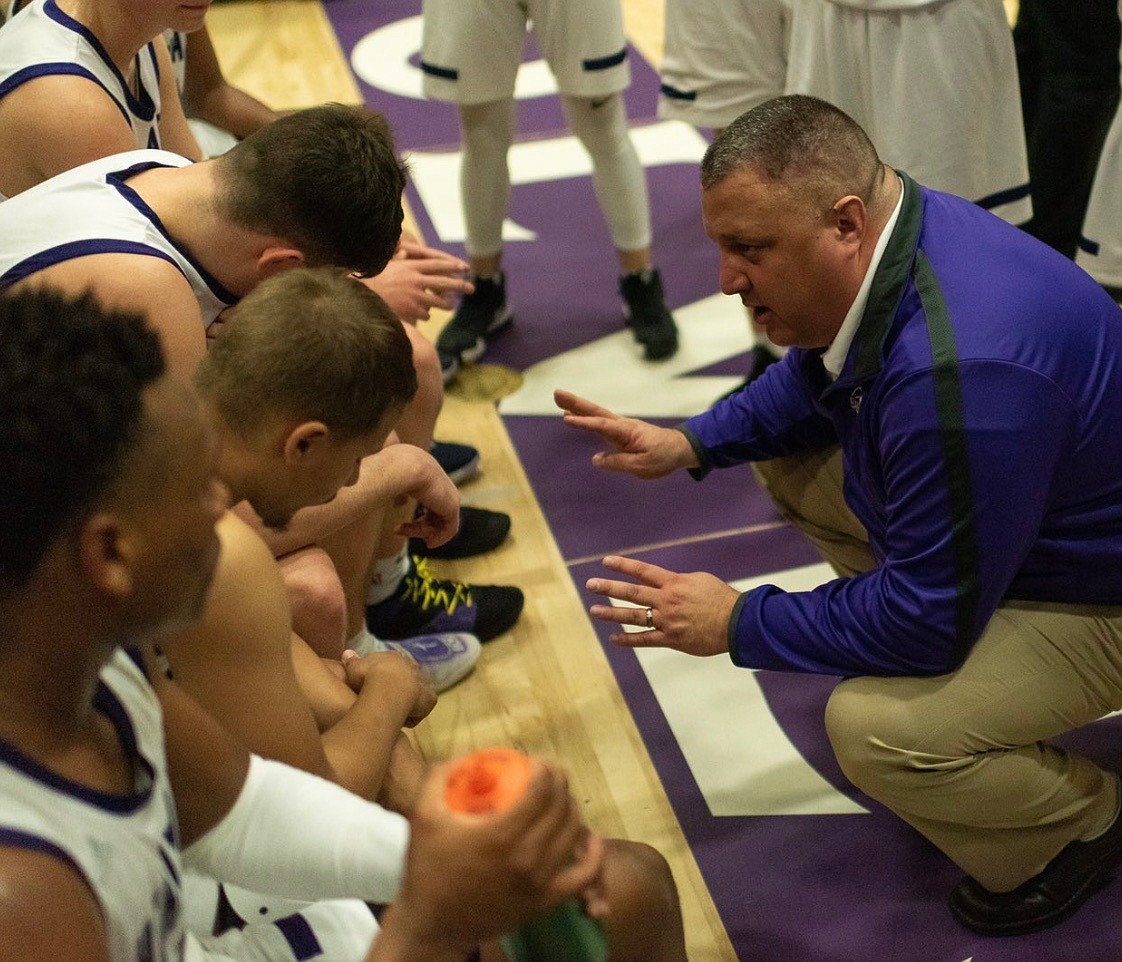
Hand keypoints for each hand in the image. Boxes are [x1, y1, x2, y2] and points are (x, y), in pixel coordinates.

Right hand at [341, 650, 437, 726]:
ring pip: (415, 693)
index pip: (390, 668)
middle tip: (385, 703)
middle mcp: (411, 666)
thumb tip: (347, 653)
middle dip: (397, 689)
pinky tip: (402, 721)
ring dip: (407, 702)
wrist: (388, 686)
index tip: (375, 690)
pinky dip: (413, 715)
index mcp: (393, 658)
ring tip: (393, 714)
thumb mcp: (354, 668)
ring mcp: (422, 682)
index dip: (383, 679)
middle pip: (405, 679)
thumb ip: (352, 662)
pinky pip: (421, 709)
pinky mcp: (429, 698)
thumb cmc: (367, 677)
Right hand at [361, 241, 472, 323]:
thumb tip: (403, 253)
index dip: (451, 266)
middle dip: (459, 285)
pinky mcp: (411, 310)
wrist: (359, 296)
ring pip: (438, 301)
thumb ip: (399, 262)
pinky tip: (423, 315)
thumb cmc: (370, 281)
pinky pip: (425, 313)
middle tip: (471, 288)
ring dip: (446, 304)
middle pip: (443, 282)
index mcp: (410, 267)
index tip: (464, 268)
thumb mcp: (385, 266)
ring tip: (451, 305)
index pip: (436, 264)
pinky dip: (425, 314)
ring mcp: (414, 296)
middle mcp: (415, 280)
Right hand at [381, 759, 603, 954]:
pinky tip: (591, 838)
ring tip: (562, 798)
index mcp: (500, 833)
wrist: (433, 924)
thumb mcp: (423, 814)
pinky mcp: (544, 901)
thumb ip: (441, 776)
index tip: (537, 760)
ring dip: (572, 807)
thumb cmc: (428, 868)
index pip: (541, 788)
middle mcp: (526, 856)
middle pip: (560, 806)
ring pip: (572, 833)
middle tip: (550, 773)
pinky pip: (581, 875)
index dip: (546, 767)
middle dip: (560, 781)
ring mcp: (538, 881)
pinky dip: (593, 855)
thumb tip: (466, 755)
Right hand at [394, 451, 459, 548]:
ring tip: (403, 531)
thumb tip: (399, 502)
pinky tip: (429, 543)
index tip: (402, 527)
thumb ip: (401, 493)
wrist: (406, 466)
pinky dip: (440, 539)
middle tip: (399, 530)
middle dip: (418, 527)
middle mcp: (444, 487)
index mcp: (432, 479)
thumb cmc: (395, 470)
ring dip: (421, 532)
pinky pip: (450, 530)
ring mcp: (450, 497)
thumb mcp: (397, 482)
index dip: (419, 519)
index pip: (430, 504)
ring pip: (439, 524)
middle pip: (435, 515)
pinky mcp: (453, 506)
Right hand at [554, 390, 698, 478]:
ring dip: (577, 407)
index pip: (602, 426)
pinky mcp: (619, 432)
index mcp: (627, 432)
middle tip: (556, 393)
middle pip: (595, 412)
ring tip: (559, 401)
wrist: (679, 448)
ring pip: (595, 415)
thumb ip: (618, 462)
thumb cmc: (663, 457)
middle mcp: (621, 425)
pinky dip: (585, 417)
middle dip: (576, 403)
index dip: (584, 423)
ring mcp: (620, 427)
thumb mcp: (643, 466)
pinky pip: (598, 423)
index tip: (566, 419)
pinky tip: (573, 416)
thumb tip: (596, 459)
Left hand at [586, 555, 738, 656]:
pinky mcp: (671, 639)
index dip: (623, 565)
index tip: (605, 562)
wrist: (737, 622)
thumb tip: (667, 583)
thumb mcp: (700, 580)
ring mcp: (667, 621)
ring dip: (611, 613)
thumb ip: (679, 582)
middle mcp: (666, 601)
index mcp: (674, 583)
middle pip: (632, 592)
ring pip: (633, 616)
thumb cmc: (722, 599)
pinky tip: (614, 638)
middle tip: (590, 585)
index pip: (643, 571)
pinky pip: (645, 640)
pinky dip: (628, 640)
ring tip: (594, 610)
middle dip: (608, 588)